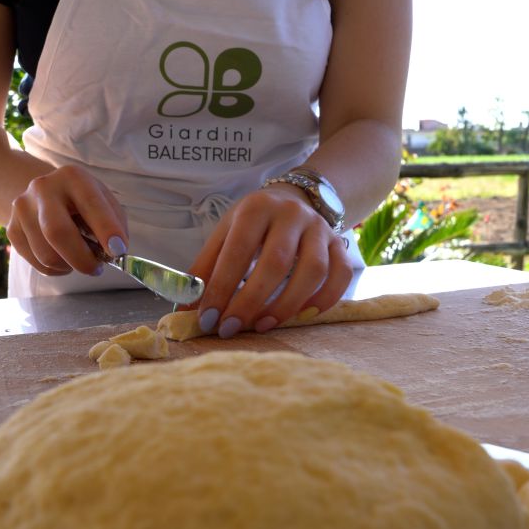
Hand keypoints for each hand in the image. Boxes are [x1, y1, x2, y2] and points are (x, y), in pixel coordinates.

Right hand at [7, 165, 128, 275]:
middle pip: (57, 232)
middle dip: (81, 258)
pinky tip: (64, 258)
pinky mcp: (12, 229)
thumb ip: (115, 224)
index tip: (118, 251)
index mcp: (73, 177)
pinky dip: (56, 269)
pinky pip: (37, 263)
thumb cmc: (84, 202)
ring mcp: (22, 208)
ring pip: (46, 255)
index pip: (90, 204)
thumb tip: (114, 252)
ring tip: (80, 258)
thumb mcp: (105, 202)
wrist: (46, 194)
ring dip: (70, 266)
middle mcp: (43, 188)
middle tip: (97, 269)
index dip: (106, 229)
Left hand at [188, 184, 352, 337]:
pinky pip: (340, 275)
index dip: (222, 287)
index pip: (238, 251)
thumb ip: (207, 267)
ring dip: (287, 304)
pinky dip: (324, 299)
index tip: (208, 318)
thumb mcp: (225, 234)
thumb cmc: (254, 225)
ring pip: (313, 270)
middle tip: (232, 328)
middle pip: (277, 262)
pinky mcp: (340, 244)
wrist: (295, 199)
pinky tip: (302, 315)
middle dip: (251, 301)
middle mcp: (292, 215)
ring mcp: (320, 229)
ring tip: (263, 325)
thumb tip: (188, 308)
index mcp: (256, 209)